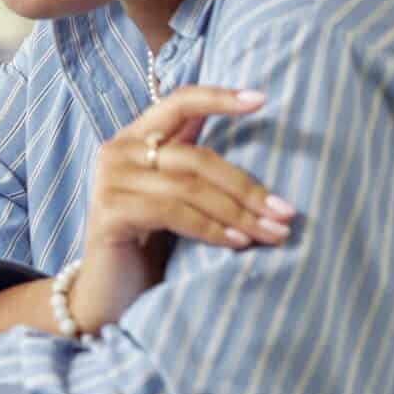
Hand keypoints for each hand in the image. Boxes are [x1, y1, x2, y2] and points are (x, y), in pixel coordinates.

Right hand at [64, 86, 293, 334]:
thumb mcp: (175, 198)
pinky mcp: (108, 212)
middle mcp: (117, 152)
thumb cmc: (149, 246)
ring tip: (270, 234)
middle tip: (284, 212)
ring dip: (237, 212)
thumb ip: (195, 168)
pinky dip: (210, 228)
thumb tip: (263, 149)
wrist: (108, 295)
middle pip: (196, 157)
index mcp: (135, 139)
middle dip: (247, 187)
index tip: (261, 100)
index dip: (219, 98)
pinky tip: (236, 243)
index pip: (179, 103)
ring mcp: (109, 181)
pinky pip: (171, 212)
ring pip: (189, 186)